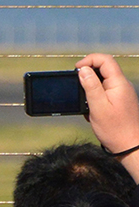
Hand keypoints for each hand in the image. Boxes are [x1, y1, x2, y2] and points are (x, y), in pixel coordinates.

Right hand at [76, 54, 138, 181]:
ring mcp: (121, 93)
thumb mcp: (98, 107)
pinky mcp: (119, 100)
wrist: (130, 145)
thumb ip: (90, 86)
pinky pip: (105, 90)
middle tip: (75, 84)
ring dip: (90, 86)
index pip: (105, 60)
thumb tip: (83, 70)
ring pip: (103, 79)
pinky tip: (90, 109)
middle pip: (104, 68)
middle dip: (88, 73)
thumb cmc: (115, 130)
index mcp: (119, 84)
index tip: (76, 70)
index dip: (89, 60)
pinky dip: (94, 95)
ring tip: (83, 100)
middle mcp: (122, 85)